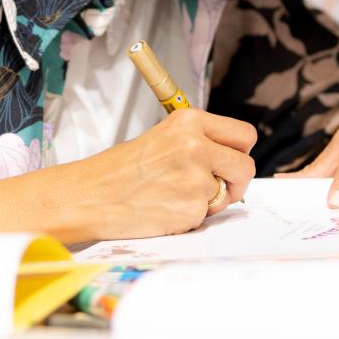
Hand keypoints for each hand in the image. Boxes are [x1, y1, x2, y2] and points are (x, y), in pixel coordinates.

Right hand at [0, 106, 257, 241]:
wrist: (92, 196)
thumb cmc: (122, 169)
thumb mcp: (163, 137)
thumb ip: (199, 142)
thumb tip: (232, 157)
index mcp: (190, 121)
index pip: (244, 135)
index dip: (240, 152)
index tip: (230, 161)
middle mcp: (196, 146)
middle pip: (246, 166)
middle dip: (236, 181)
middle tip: (218, 187)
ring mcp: (196, 178)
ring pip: (226, 194)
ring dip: (209, 201)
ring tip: (175, 195)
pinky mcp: (191, 208)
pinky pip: (206, 215)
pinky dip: (191, 216)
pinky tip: (165, 208)